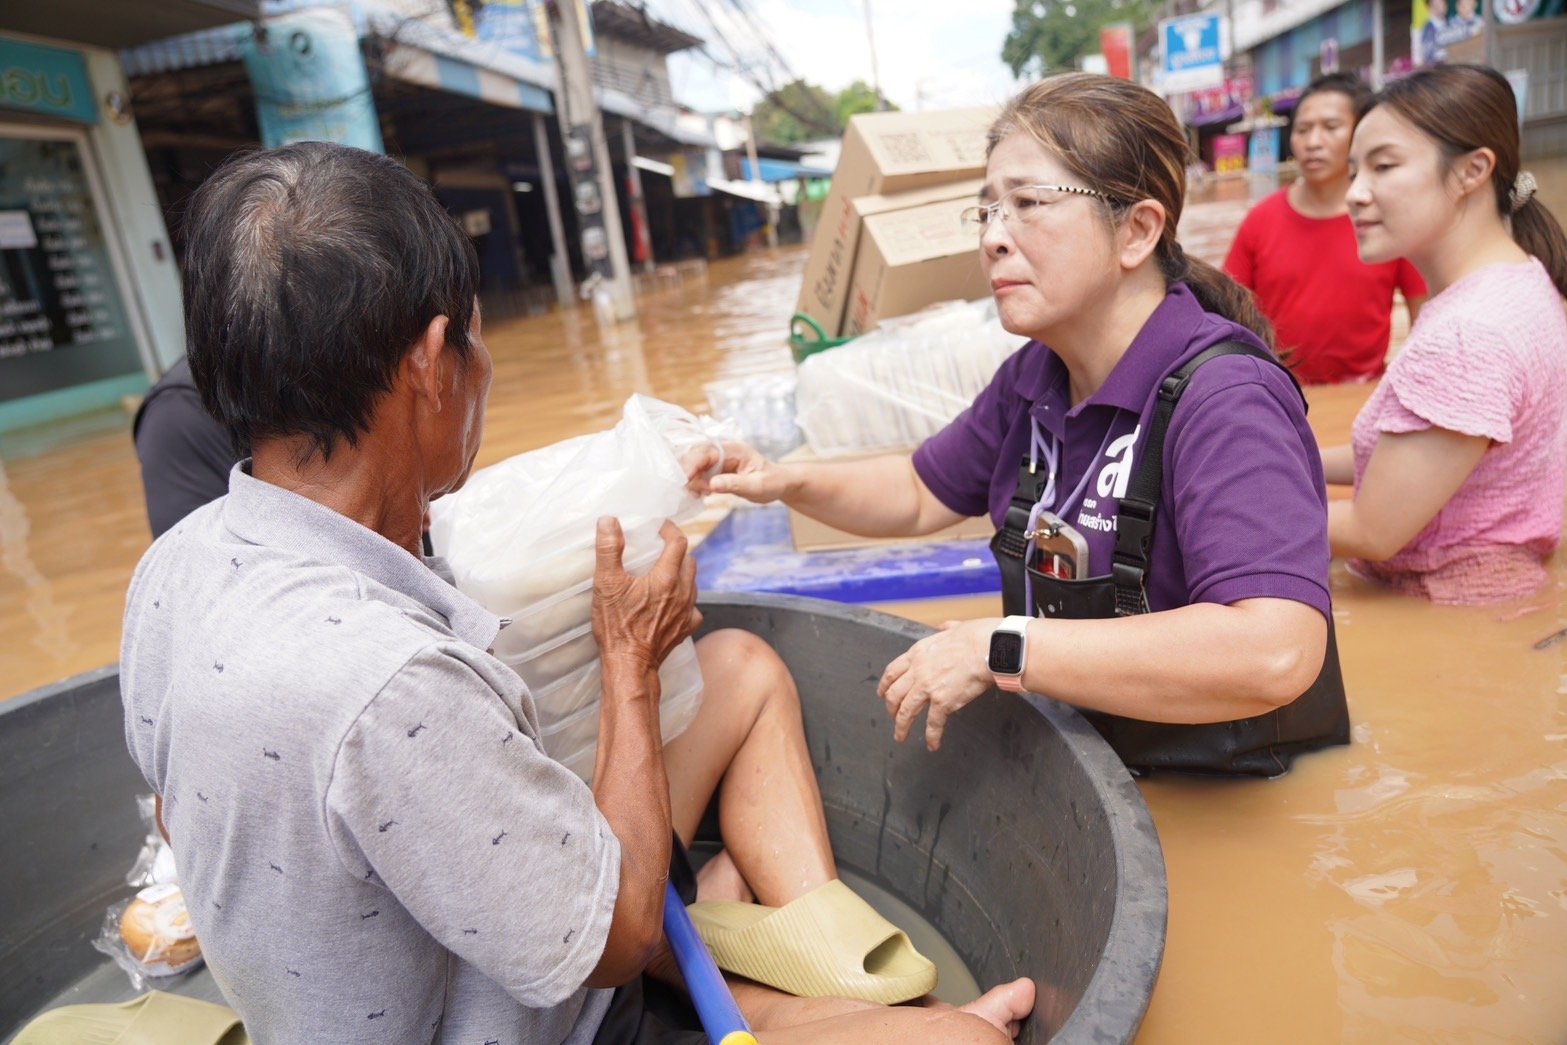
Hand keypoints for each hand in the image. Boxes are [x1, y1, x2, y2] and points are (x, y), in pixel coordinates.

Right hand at [591, 518, 700, 680]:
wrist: (629, 664)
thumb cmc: (617, 625)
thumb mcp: (607, 583)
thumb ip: (609, 549)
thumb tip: (609, 521)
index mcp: (666, 577)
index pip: (678, 542)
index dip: (669, 530)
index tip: (660, 528)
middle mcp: (683, 592)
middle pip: (689, 560)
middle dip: (677, 550)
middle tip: (660, 548)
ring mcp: (687, 612)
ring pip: (693, 583)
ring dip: (682, 573)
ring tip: (665, 572)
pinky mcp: (685, 628)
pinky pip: (693, 607)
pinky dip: (685, 600)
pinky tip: (673, 602)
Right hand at [691, 440, 788, 503]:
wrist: (779, 483)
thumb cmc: (772, 482)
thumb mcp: (756, 486)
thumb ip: (734, 484)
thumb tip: (712, 484)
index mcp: (733, 449)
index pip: (706, 452)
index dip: (691, 464)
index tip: (684, 480)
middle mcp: (723, 451)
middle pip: (695, 457)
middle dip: (688, 474)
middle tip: (691, 492)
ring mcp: (719, 460)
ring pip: (695, 466)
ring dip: (691, 481)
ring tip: (697, 496)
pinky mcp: (716, 470)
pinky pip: (700, 475)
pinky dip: (696, 485)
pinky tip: (700, 495)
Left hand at [876, 619, 995, 751]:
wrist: (988, 648)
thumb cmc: (976, 637)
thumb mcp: (953, 627)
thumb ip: (945, 629)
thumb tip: (944, 627)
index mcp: (918, 653)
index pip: (892, 672)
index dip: (884, 685)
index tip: (882, 693)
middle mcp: (917, 671)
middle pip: (894, 694)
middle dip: (890, 709)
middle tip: (892, 717)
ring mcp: (927, 687)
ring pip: (906, 712)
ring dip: (901, 727)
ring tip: (900, 736)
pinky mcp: (942, 702)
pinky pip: (933, 724)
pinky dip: (931, 736)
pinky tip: (932, 744)